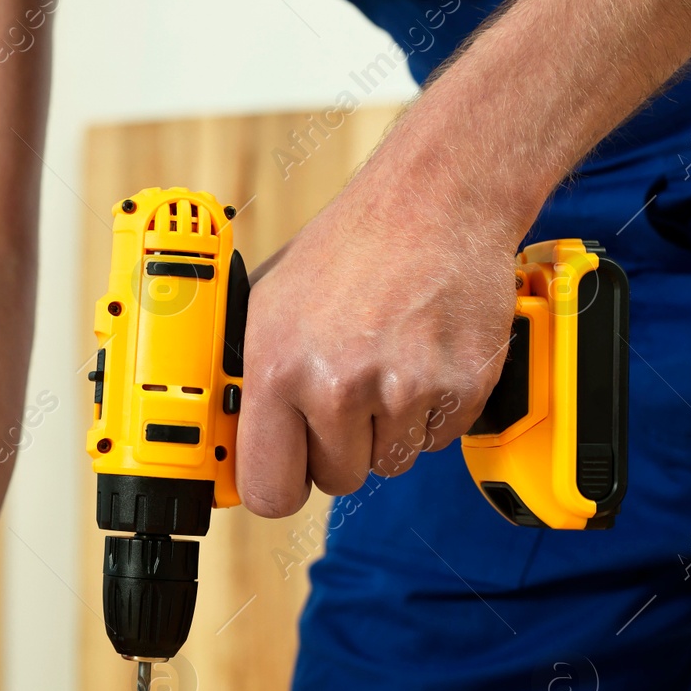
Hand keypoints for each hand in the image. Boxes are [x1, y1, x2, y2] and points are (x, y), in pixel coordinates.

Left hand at [235, 182, 522, 516]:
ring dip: (387, 428)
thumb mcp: (266, 304)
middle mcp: (339, 386)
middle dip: (338, 447)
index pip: (268, 489)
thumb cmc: (347, 249)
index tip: (287, 472)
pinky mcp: (461, 388)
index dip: (280, 484)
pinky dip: (431, 411)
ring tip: (384, 362)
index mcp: (279, 370)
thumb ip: (251, 377)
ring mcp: (404, 390)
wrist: (434, 200)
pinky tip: (421, 357)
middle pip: (336, 480)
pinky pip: (438, 440)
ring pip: (389, 462)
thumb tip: (229, 436)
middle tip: (346, 392)